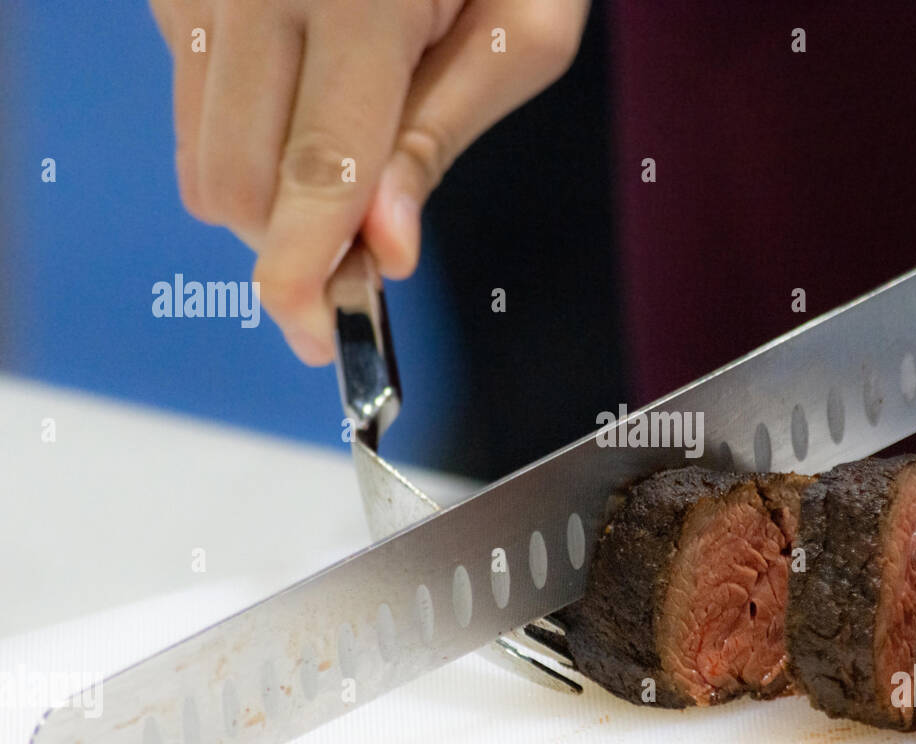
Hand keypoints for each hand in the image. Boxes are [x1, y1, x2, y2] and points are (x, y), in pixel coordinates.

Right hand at [150, 0, 589, 363]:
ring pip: (199, 146)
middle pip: (233, 175)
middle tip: (357, 256)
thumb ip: (442, 135)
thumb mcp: (521, 28)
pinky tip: (307, 81)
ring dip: (266, 187)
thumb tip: (383, 244)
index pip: (317, 163)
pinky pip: (188, 90)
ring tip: (346, 136)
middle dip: (289, 240)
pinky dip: (246, 122)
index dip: (309, 267)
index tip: (318, 335)